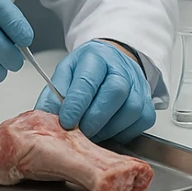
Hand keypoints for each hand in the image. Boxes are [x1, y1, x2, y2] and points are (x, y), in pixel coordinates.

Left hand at [35, 40, 154, 143]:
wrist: (113, 62)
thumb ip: (54, 94)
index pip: (89, 80)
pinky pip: (141, 122)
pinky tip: (109, 130)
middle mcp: (121, 68)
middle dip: (93, 119)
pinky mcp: (147, 102)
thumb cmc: (88, 69)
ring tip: (92, 133)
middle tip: (78, 132)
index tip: (66, 122)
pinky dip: (123, 132)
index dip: (77, 104)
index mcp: (96, 57)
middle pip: (114, 93)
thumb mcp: (66, 73)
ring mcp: (138, 85)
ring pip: (130, 110)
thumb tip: (44, 117)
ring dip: (108, 129)